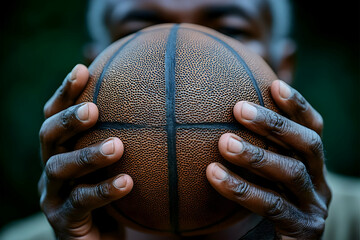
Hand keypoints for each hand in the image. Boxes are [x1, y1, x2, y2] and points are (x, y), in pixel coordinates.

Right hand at [38, 64, 132, 238]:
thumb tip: (165, 106)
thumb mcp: (121, 165)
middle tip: (93, 110)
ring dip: (87, 155)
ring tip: (117, 146)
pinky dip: (103, 190)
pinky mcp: (63, 220)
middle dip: (68, 120)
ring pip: (60, 168)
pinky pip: (81, 203)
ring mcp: (53, 195)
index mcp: (62, 149)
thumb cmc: (114, 195)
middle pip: (48, 135)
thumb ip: (130, 139)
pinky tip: (127, 183)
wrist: (101, 238)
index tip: (82, 69)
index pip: (56, 114)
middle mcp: (52, 167)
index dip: (64, 92)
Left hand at [207, 80, 330, 238]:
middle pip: (307, 144)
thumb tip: (214, 114)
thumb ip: (253, 149)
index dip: (297, 106)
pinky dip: (242, 187)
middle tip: (239, 108)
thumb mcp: (262, 175)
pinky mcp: (302, 229)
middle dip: (274, 124)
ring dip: (257, 154)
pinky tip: (214, 174)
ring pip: (292, 172)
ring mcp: (313, 207)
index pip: (313, 128)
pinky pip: (271, 205)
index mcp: (312, 165)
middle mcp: (319, 183)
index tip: (274, 84)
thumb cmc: (263, 204)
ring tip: (224, 142)